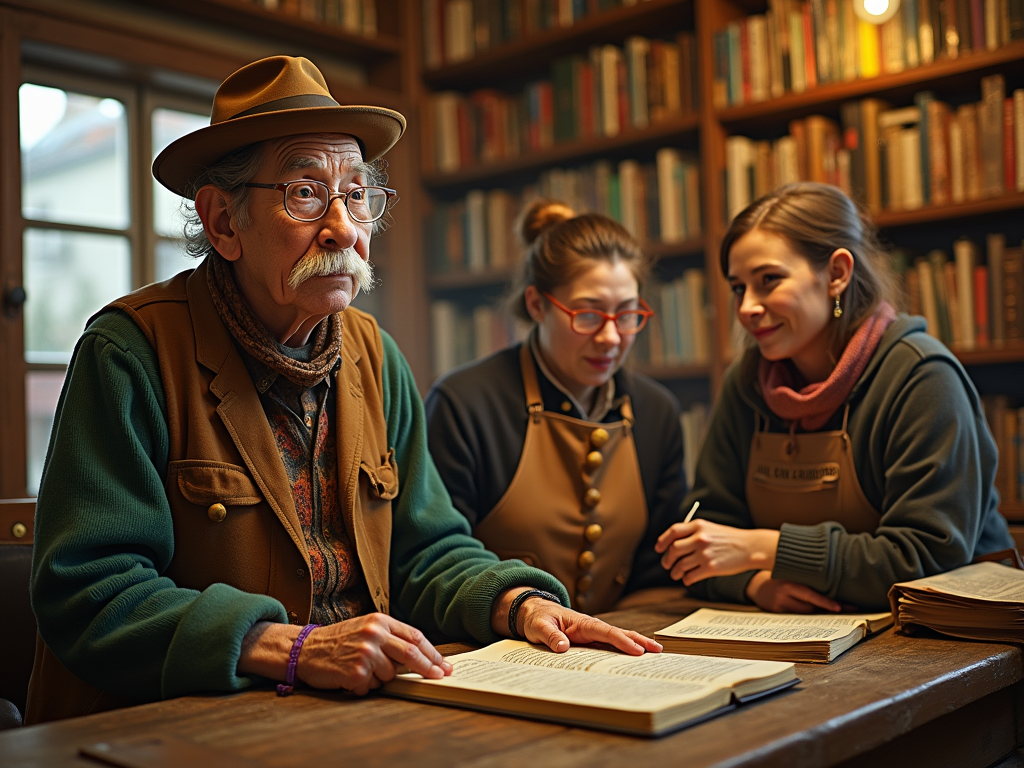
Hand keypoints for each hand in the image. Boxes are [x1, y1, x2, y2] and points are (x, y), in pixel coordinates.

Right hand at [239, 614, 451, 695]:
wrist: (305, 648)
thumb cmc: (338, 641)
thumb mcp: (366, 629)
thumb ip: (391, 638)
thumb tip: (421, 657)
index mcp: (379, 621)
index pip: (414, 637)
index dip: (432, 653)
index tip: (443, 665)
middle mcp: (373, 634)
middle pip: (411, 653)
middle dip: (428, 667)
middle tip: (439, 677)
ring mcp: (365, 653)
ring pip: (390, 674)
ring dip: (381, 678)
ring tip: (362, 669)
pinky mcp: (355, 672)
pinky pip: (372, 686)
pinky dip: (365, 687)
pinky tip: (351, 677)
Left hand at [510, 593, 661, 655]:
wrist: (535, 612)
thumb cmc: (537, 618)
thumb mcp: (539, 627)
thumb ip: (550, 636)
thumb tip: (563, 647)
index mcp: (582, 622)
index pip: (606, 632)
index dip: (622, 641)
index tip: (637, 650)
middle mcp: (591, 627)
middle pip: (619, 634)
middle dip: (638, 641)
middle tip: (658, 651)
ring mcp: (592, 634)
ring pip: (618, 639)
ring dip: (636, 645)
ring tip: (655, 654)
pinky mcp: (590, 641)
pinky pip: (610, 646)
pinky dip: (624, 650)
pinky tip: (635, 659)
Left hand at [654, 519, 778, 585]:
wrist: (751, 547)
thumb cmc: (731, 539)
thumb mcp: (711, 528)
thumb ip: (693, 533)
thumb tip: (673, 544)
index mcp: (699, 525)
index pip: (673, 531)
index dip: (662, 540)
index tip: (658, 548)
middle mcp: (700, 538)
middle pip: (673, 549)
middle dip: (667, 559)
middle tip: (666, 564)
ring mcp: (705, 553)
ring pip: (680, 565)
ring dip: (675, 572)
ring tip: (675, 574)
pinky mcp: (710, 568)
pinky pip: (690, 576)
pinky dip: (686, 579)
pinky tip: (688, 579)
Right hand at [744, 570, 840, 612]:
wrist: (756, 584)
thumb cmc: (780, 577)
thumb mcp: (790, 572)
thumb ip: (804, 576)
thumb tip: (830, 579)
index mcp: (789, 581)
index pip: (810, 594)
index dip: (825, 601)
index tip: (839, 607)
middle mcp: (783, 593)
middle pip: (810, 606)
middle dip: (827, 607)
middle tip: (849, 608)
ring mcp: (780, 604)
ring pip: (806, 612)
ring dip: (818, 610)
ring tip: (833, 607)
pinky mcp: (777, 612)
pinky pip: (797, 615)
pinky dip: (807, 614)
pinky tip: (814, 612)